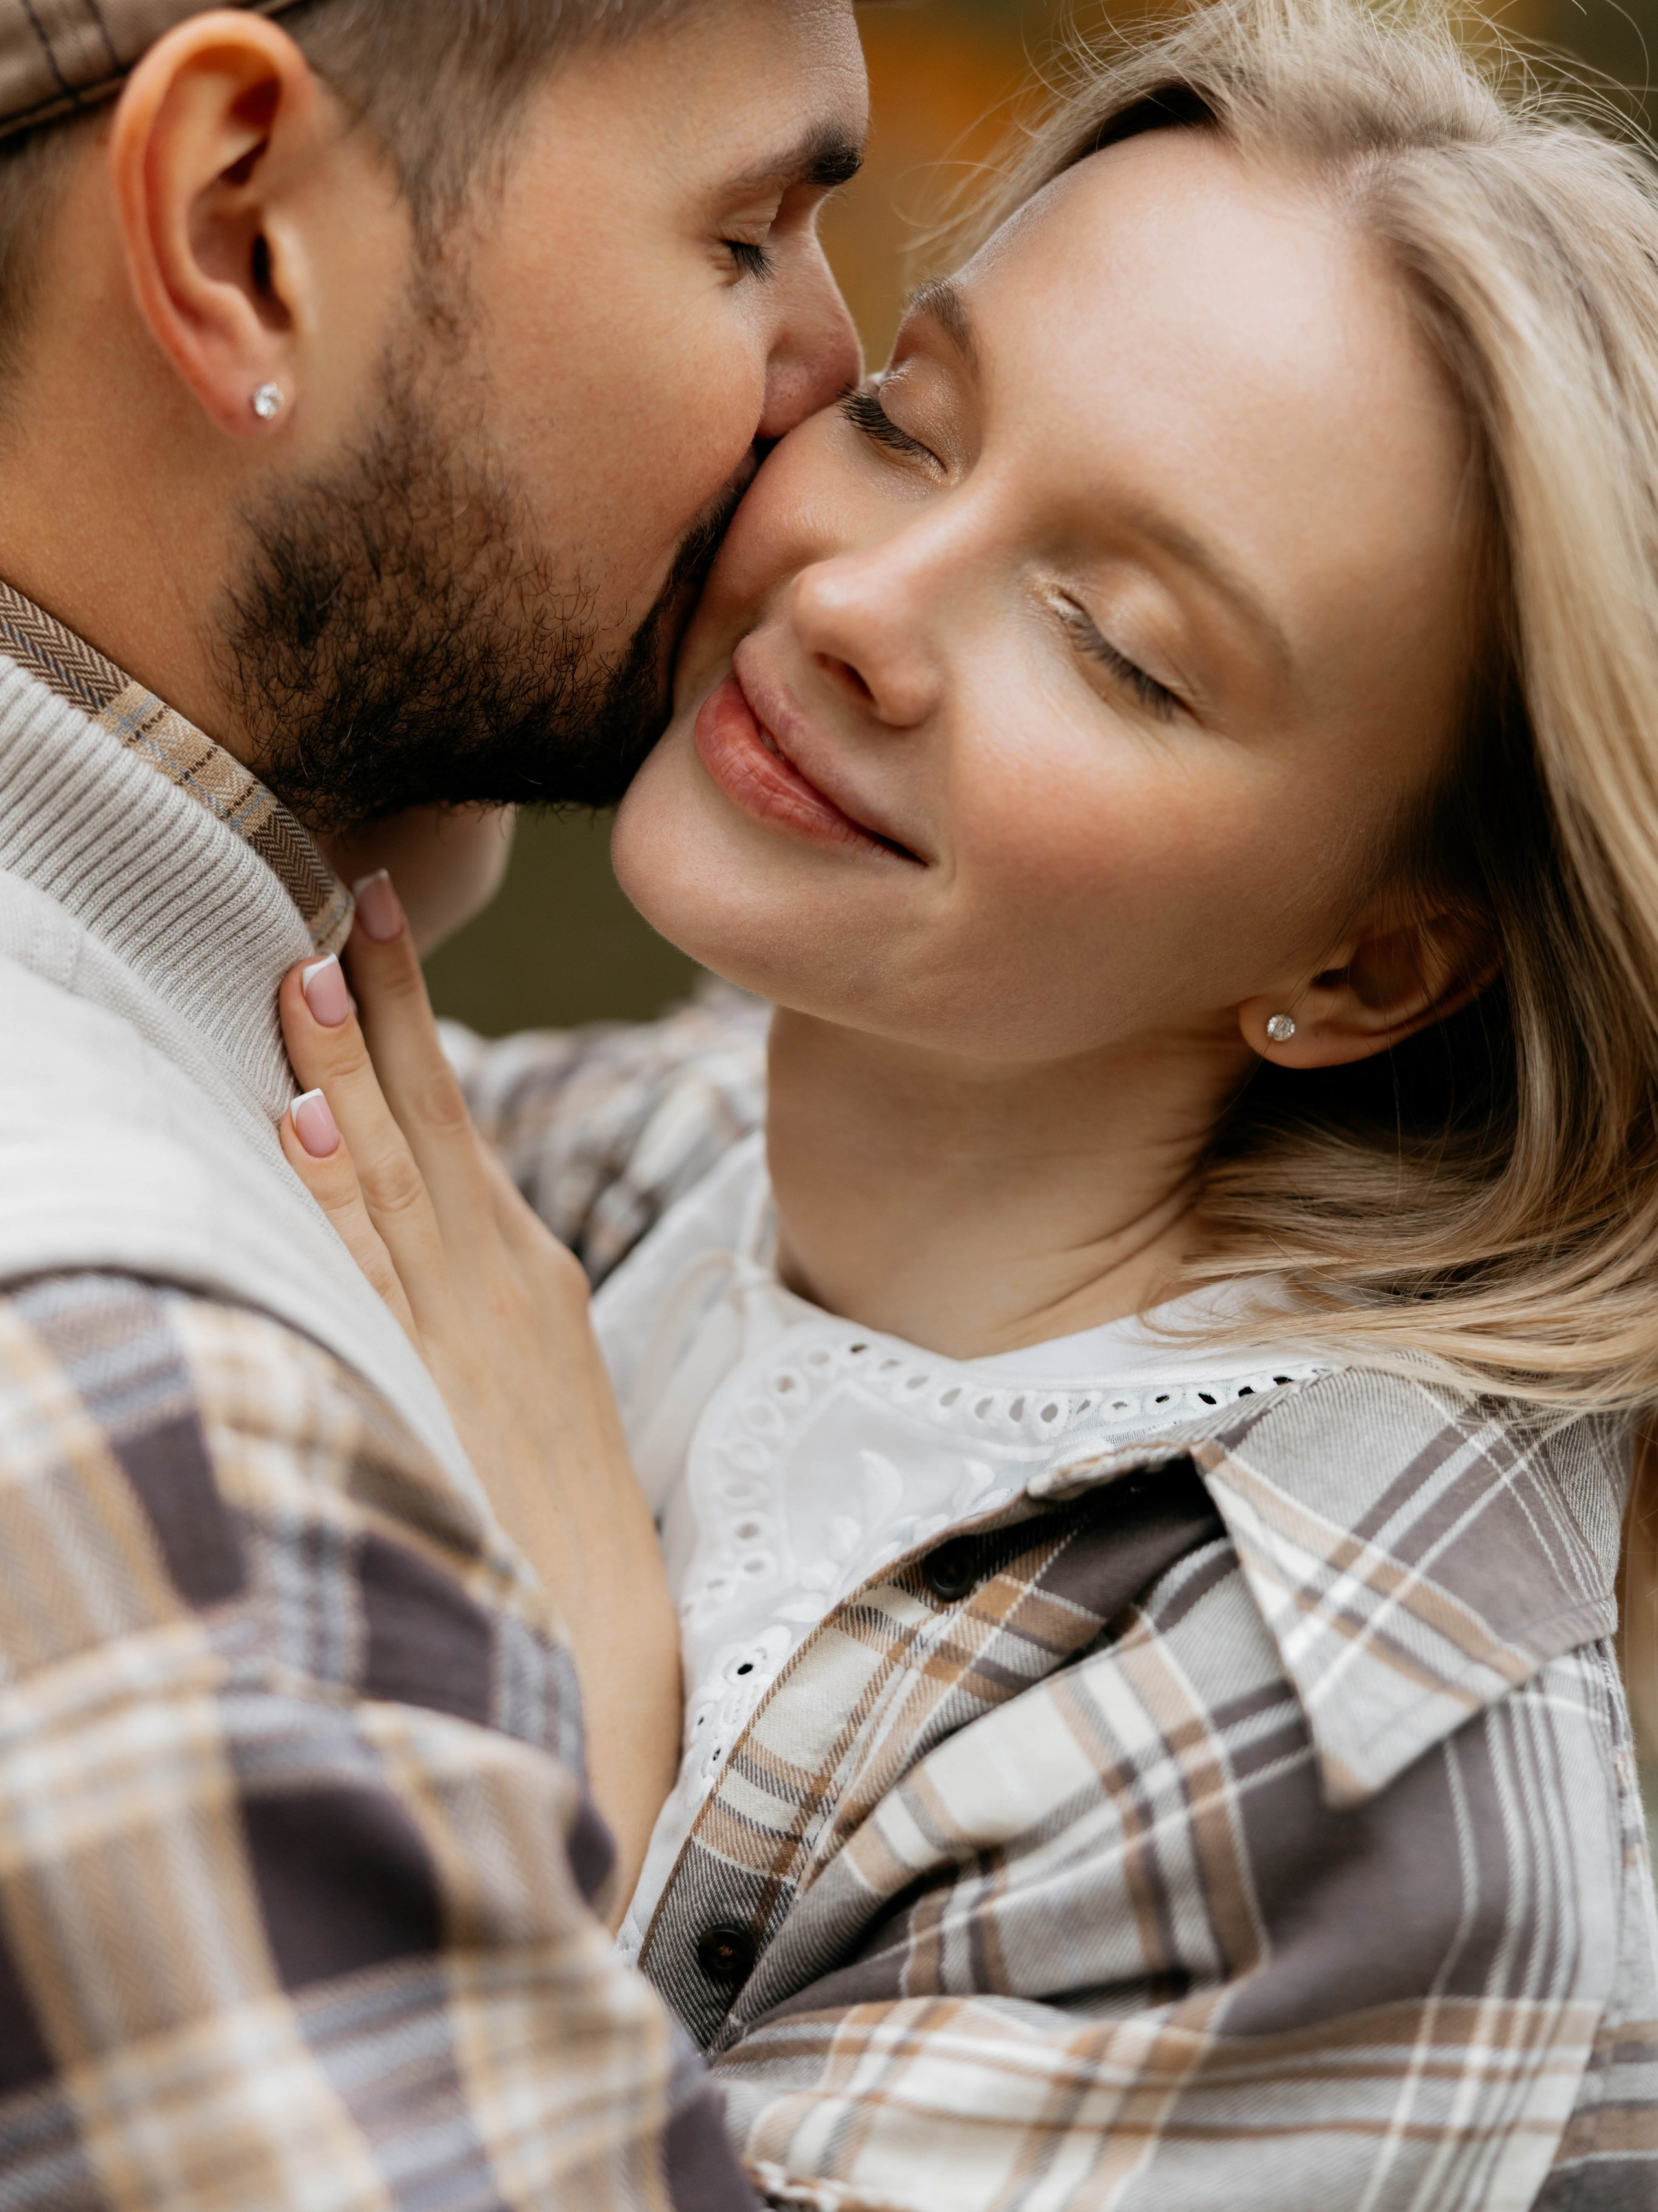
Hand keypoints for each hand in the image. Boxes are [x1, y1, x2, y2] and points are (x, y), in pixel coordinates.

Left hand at [276, 872, 678, 1921]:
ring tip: (307, 979)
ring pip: (388, 1184)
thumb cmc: (550, 1505)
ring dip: (346, 1077)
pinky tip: (299, 1140)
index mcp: (524, 1270)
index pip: (450, 1114)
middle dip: (378, 1010)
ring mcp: (462, 1339)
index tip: (366, 913)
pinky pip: (367, 1285)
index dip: (409, 1012)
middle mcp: (497, 1285)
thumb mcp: (528, 1370)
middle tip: (335, 899)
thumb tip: (394, 1198)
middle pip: (423, 1123)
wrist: (604, 1645)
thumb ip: (469, 1281)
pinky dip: (336, 1208)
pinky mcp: (426, 1399)